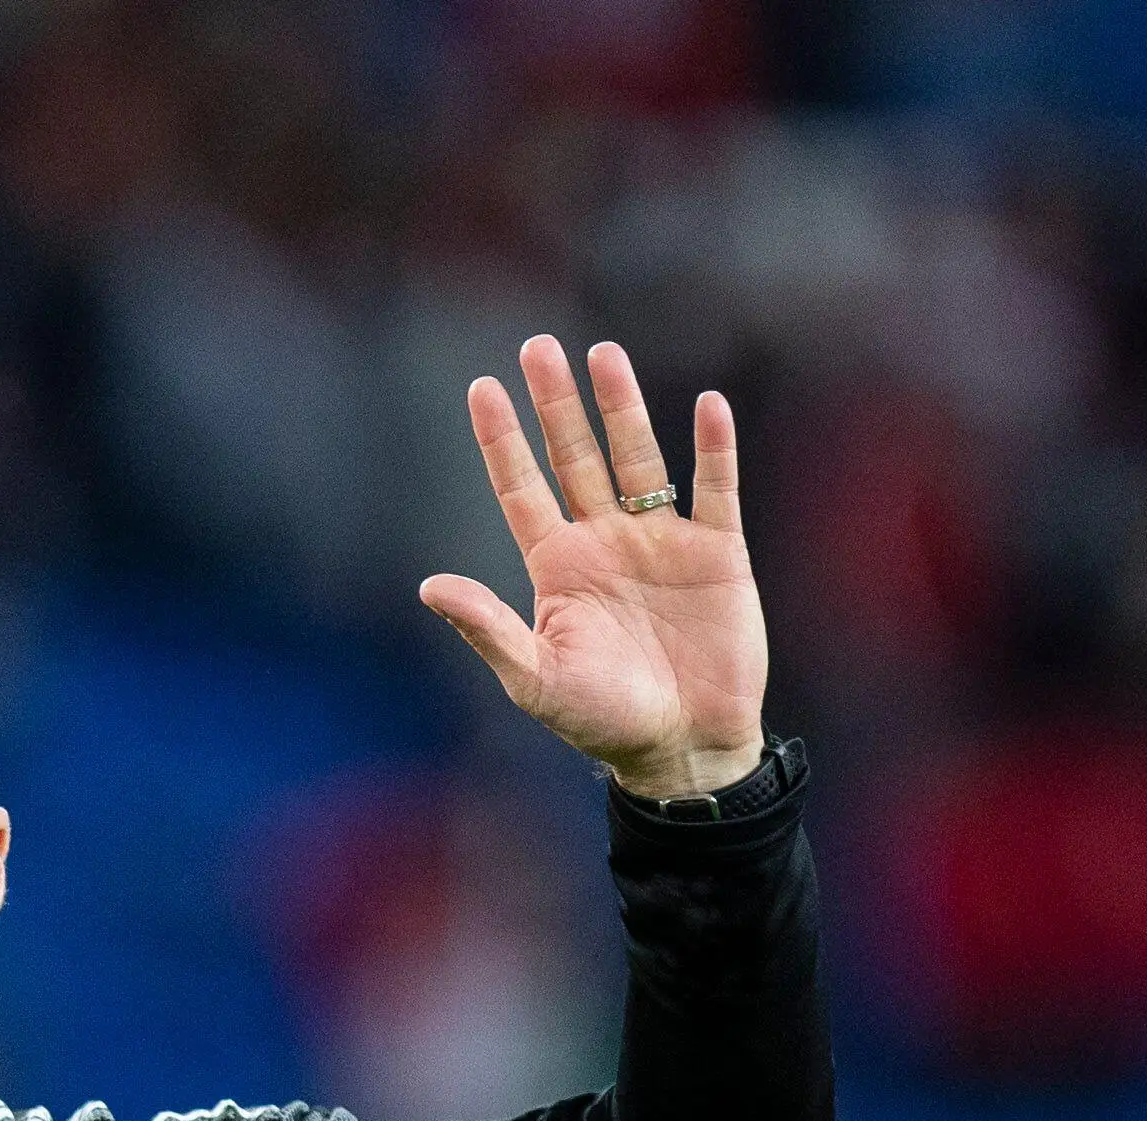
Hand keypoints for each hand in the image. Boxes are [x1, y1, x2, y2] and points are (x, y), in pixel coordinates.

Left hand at [419, 338, 764, 800]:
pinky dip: (713, 449)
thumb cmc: (601, 720)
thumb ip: (487, 628)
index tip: (482, 387)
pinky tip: (707, 405)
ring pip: (638, 459)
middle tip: (539, 347)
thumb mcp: (534, 677)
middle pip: (576, 457)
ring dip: (622, 408)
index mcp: (557, 566)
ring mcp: (661, 542)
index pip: (522, 487)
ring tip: (604, 354)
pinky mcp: (717, 553)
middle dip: (557, 404)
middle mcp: (604, 542)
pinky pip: (715, 489)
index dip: (502, 439)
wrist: (682, 748)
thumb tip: (429, 585)